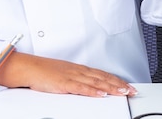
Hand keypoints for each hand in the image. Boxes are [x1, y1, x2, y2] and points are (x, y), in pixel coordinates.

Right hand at [0, 52, 136, 97]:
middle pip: (103, 78)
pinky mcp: (65, 83)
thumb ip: (77, 80)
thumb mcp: (64, 74)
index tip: (127, 85)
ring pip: (96, 82)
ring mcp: (72, 76)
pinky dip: (93, 91)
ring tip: (123, 92)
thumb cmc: (44, 72)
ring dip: (111, 87)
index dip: (116, 80)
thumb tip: (89, 87)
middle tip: (132, 90)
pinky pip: (81, 88)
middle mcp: (79, 71)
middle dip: (119, 84)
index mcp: (79, 69)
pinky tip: (101, 94)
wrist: (30, 68)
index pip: (102, 74)